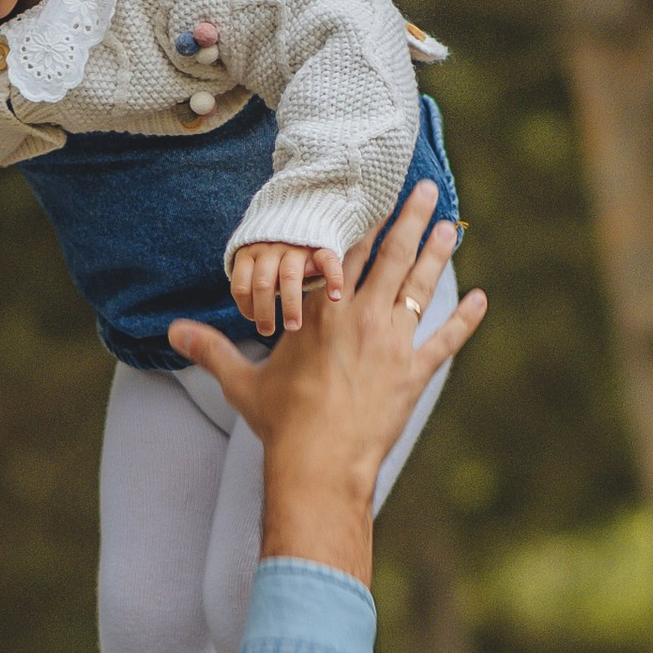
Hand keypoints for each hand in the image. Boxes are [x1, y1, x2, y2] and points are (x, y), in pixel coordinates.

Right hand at [170, 188, 485, 585]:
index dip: (361, 219)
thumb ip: (213, 350)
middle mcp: (361, 316)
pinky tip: (480, 299)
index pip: (344, 252)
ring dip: (438, 253)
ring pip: (419, 286)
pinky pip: (446, 339)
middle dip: (411, 218)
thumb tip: (172, 333)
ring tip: (451, 226)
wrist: (320, 463)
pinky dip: (464, 319)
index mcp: (320, 311)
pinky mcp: (414, 373)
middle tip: (429, 188)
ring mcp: (392, 342)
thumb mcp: (242, 383)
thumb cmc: (281, 422)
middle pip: (391, 255)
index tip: (374, 192)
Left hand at [227, 237, 340, 340]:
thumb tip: (252, 316)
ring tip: (293, 327)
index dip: (245, 306)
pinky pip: (327, 261)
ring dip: (290, 304)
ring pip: (289, 276)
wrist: (301, 216)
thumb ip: (251, 282)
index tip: (253, 320)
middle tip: (267, 332)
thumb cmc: (275, 253)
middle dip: (264, 311)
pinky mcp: (321, 246)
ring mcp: (296, 247)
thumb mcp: (255, 262)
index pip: (241, 284)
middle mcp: (271, 249)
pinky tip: (334, 297)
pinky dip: (333, 279)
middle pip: (263, 283)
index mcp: (250, 253)